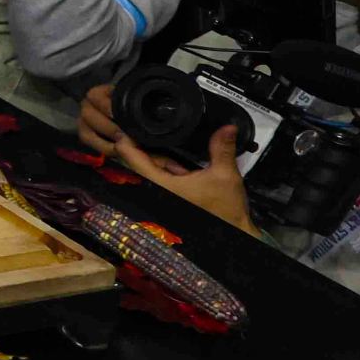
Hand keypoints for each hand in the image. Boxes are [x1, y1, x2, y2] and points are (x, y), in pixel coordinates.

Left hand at [77, 84, 259, 234]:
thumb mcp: (224, 175)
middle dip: (151, 148)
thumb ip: (221, 149)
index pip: (130, 157)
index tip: (126, 124)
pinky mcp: (166, 200)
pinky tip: (182, 170)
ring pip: (150, 170)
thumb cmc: (226, 211)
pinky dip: (167, 171)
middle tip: (164, 136)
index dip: (125, 138)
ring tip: (182, 161)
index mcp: (160, 186)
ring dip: (162, 161)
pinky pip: (158, 179)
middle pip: (139, 161)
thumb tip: (227, 127)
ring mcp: (159, 197)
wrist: (234, 234)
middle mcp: (154, 192)